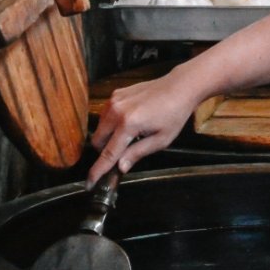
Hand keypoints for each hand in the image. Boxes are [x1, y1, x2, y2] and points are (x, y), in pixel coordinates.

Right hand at [87, 69, 197, 185]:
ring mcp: (114, 100)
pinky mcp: (115, 93)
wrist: (180, 86)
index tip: (89, 183)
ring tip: (130, 135)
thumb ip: (137, 153)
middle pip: (97, 140)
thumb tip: (120, 167)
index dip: (98, 170)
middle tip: (122, 153)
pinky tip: (129, 121)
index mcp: (129, 124)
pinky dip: (112, 123)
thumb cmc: (174, 114)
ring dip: (107, 136)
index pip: (108, 153)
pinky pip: (105, 115)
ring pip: (99, 127)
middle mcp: (117, 110)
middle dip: (105, 151)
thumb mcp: (161, 140)